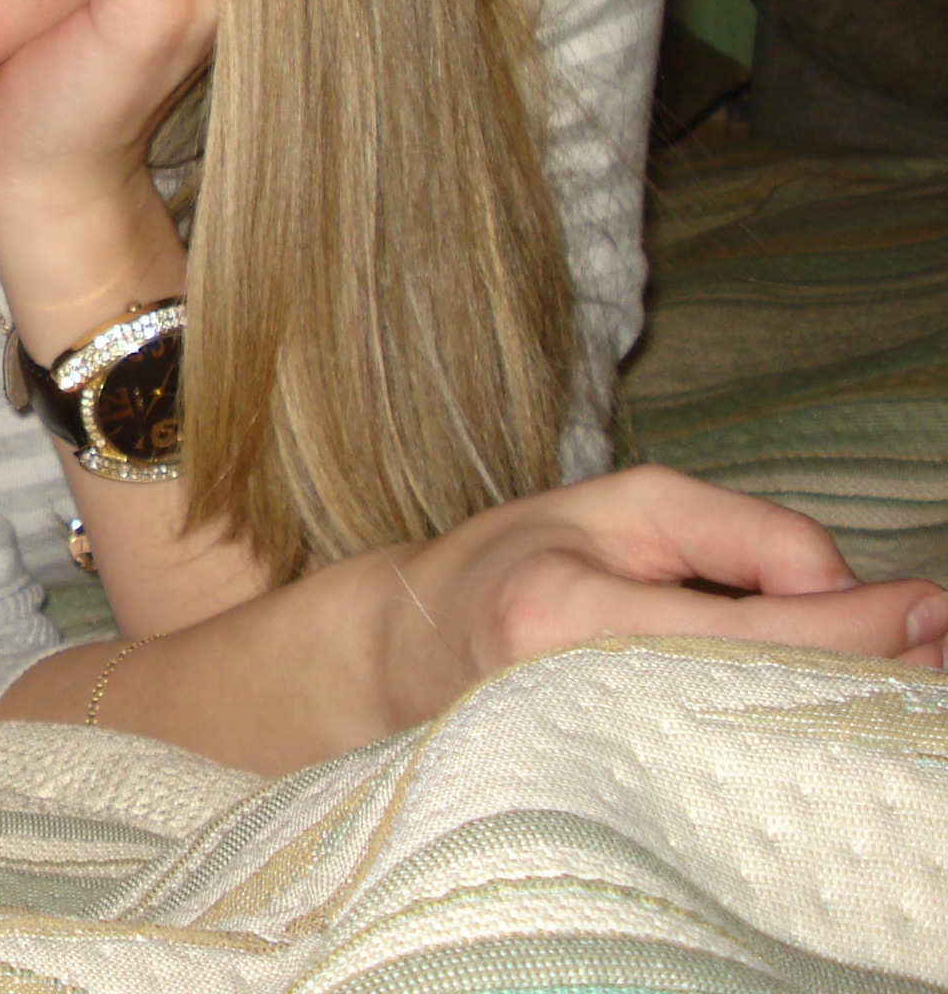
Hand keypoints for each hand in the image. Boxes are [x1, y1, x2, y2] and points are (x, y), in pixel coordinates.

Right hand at [371, 464, 947, 734]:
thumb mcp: (629, 505)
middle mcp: (573, 700)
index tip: (931, 606)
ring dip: (836, 715)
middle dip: (869, 677)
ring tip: (888, 679)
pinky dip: (791, 747)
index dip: (861, 624)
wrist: (413, 652)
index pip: (754, 632)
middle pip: (768, 706)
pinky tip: (819, 718)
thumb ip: (748, 536)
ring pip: (758, 753)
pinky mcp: (611, 802)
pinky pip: (729, 778)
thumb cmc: (520, 561)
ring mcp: (589, 765)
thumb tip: (857, 596)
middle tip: (933, 646)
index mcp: (566, 612)